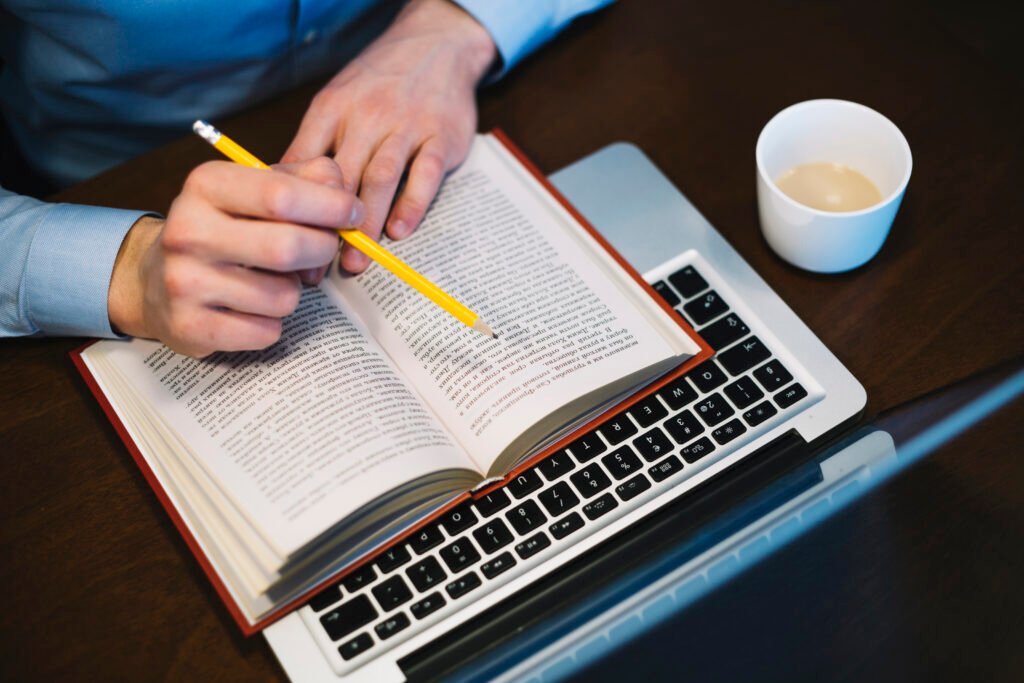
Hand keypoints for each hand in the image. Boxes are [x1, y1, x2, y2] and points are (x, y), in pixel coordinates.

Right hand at [107, 157, 362, 356]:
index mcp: (206, 186)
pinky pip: (267, 332)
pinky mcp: (190, 327)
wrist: (154, 279)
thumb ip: (304, 179)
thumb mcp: (255, 189)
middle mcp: (188, 231)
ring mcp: (184, 282)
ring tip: (272, 281)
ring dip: (294, 291)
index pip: (282, 195)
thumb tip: (341, 188)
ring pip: (284, 296)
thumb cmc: (223, 228)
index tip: (352, 214)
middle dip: (322, 251)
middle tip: (324, 250)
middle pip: (288, 248)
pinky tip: (250, 309)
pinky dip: (272, 323)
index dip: (331, 206)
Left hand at [282, 0, 495, 272]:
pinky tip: (399, 232)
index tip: (282, 245)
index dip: (290, 209)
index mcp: (331, 110)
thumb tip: (282, 196)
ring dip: (365, 225)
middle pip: (339, 180)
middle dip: (324, 229)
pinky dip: (412, 204)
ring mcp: (406, 125)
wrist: (436, 45)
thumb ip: (313, 146)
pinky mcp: (441, 135)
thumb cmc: (379, 82)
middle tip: (314, 271)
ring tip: (355, 263)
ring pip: (380, 179)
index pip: (303, 164)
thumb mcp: (336, 102)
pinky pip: (425, 174)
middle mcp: (366, 116)